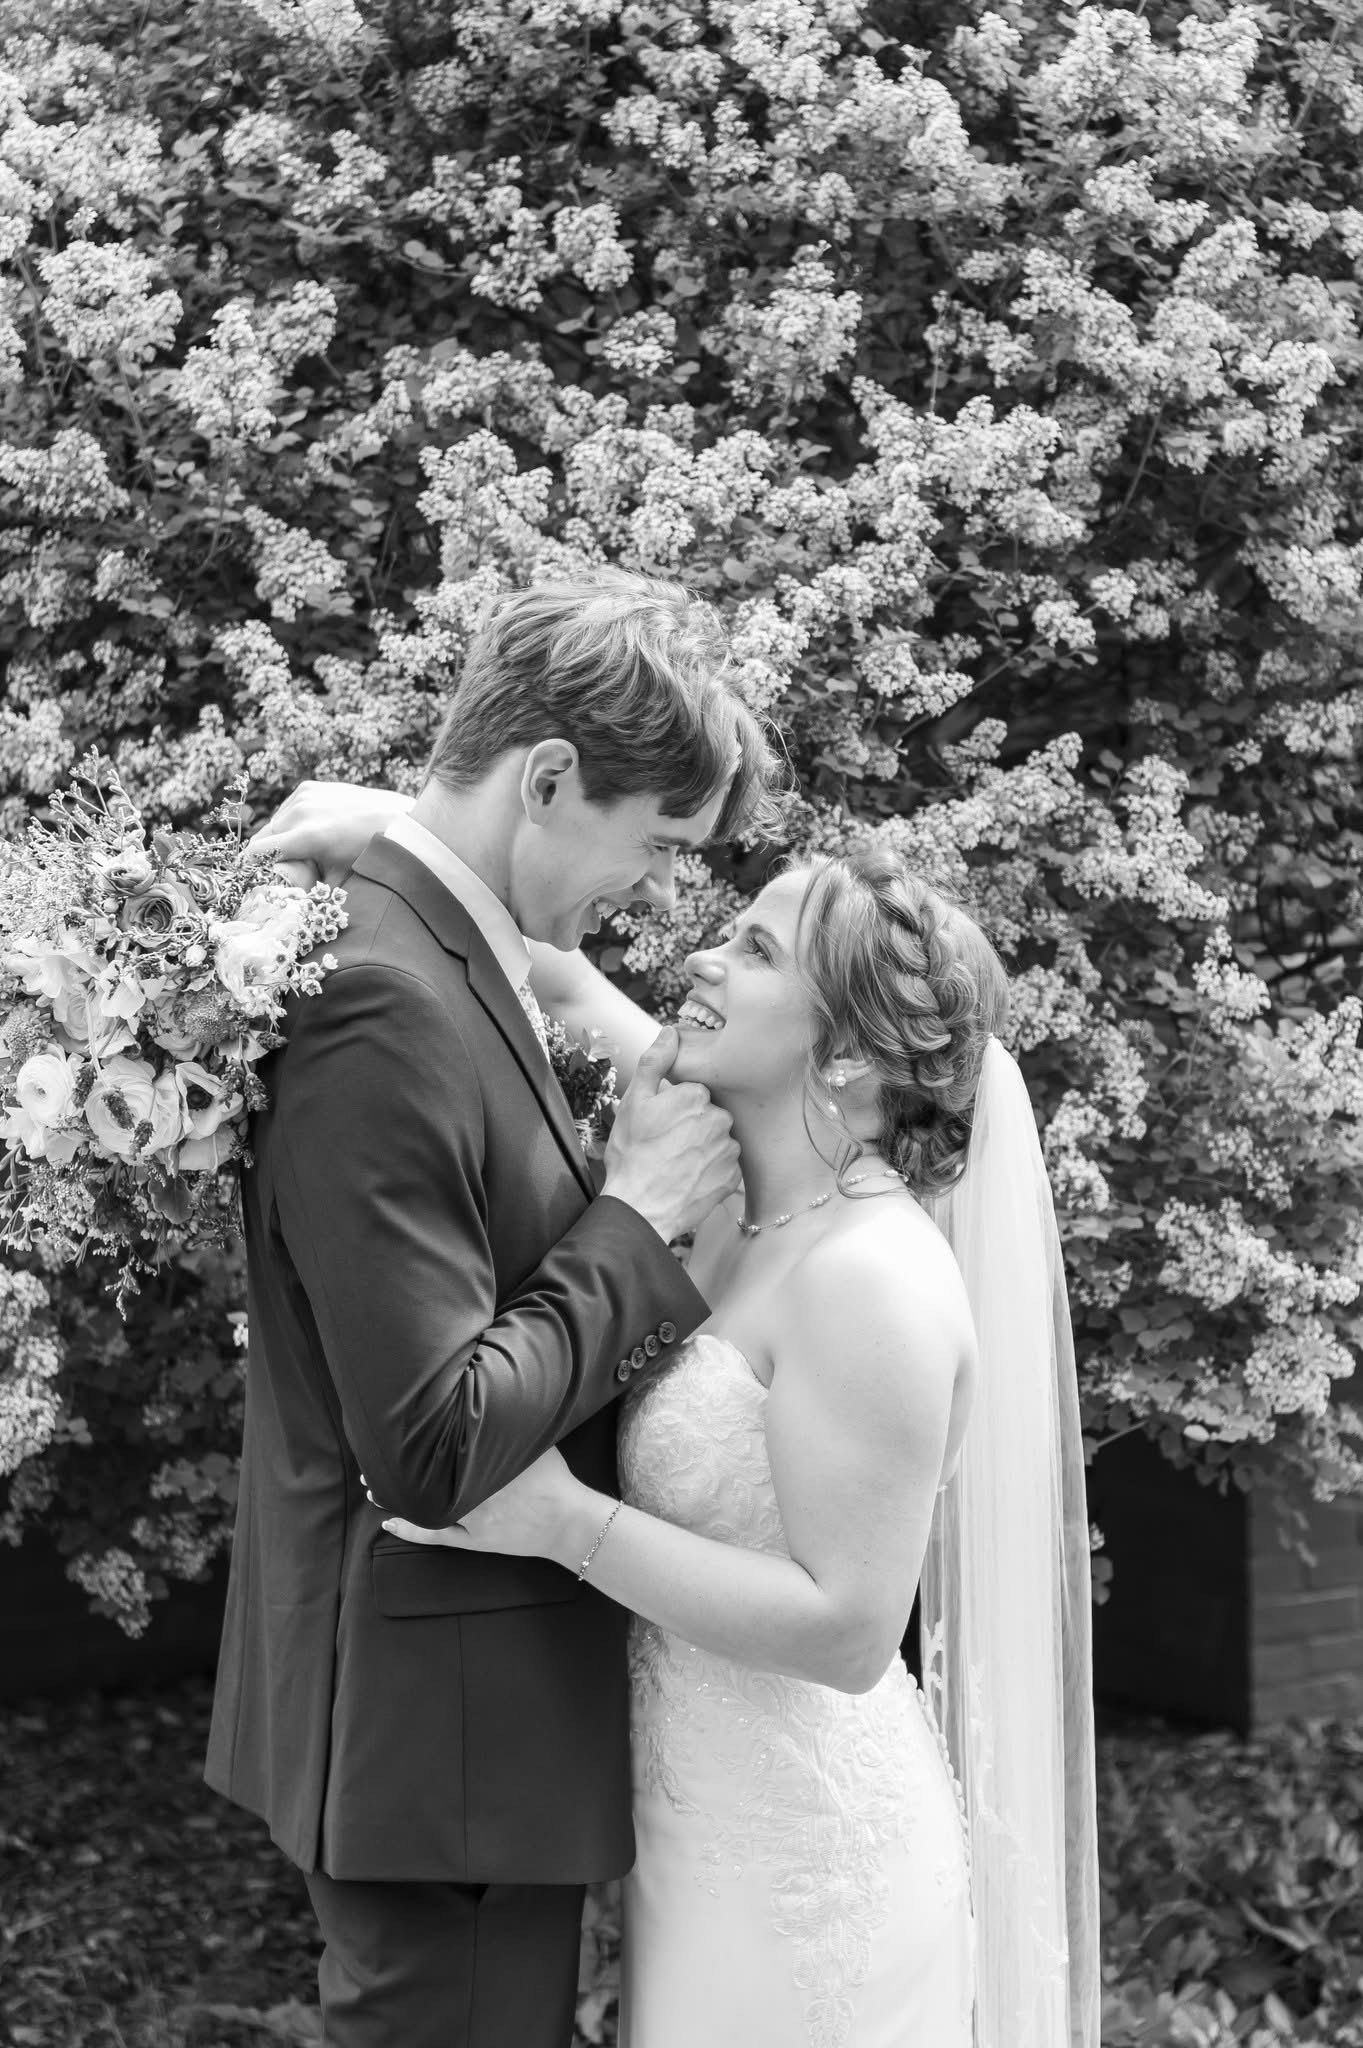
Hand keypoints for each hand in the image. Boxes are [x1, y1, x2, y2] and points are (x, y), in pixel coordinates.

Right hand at [249, 779, 412, 888]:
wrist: (396, 820)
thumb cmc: (368, 858)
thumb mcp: (337, 883)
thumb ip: (307, 894)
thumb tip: (284, 909)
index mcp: (306, 836)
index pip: (255, 853)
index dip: (253, 870)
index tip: (257, 881)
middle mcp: (301, 812)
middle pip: (262, 838)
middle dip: (267, 856)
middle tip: (281, 871)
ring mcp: (304, 796)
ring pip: (273, 823)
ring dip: (279, 838)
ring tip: (298, 853)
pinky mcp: (309, 787)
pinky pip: (287, 809)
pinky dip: (291, 822)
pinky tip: (308, 832)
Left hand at [377, 1447, 587, 1564]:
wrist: (569, 1521)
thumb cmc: (554, 1478)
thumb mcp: (532, 1444)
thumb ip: (508, 1427)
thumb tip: (491, 1397)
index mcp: (486, 1465)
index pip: (441, 1449)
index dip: (413, 1442)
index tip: (391, 1434)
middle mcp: (473, 1492)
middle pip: (426, 1477)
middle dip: (395, 1469)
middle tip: (372, 1458)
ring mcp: (470, 1519)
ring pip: (424, 1506)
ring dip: (396, 1497)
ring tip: (372, 1487)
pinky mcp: (473, 1540)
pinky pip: (435, 1536)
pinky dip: (410, 1531)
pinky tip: (388, 1524)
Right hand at [601, 1026, 741, 1243]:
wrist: (640, 1209)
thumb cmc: (631, 1155)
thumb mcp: (633, 1102)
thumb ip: (655, 1062)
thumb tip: (671, 1031)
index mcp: (696, 1096)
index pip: (694, 1093)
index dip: (675, 1108)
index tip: (660, 1125)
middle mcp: (719, 1119)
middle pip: (709, 1115)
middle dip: (692, 1126)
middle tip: (666, 1146)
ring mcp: (728, 1150)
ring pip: (719, 1139)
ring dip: (703, 1148)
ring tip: (677, 1164)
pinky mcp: (733, 1178)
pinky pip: (726, 1166)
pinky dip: (711, 1171)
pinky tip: (689, 1179)